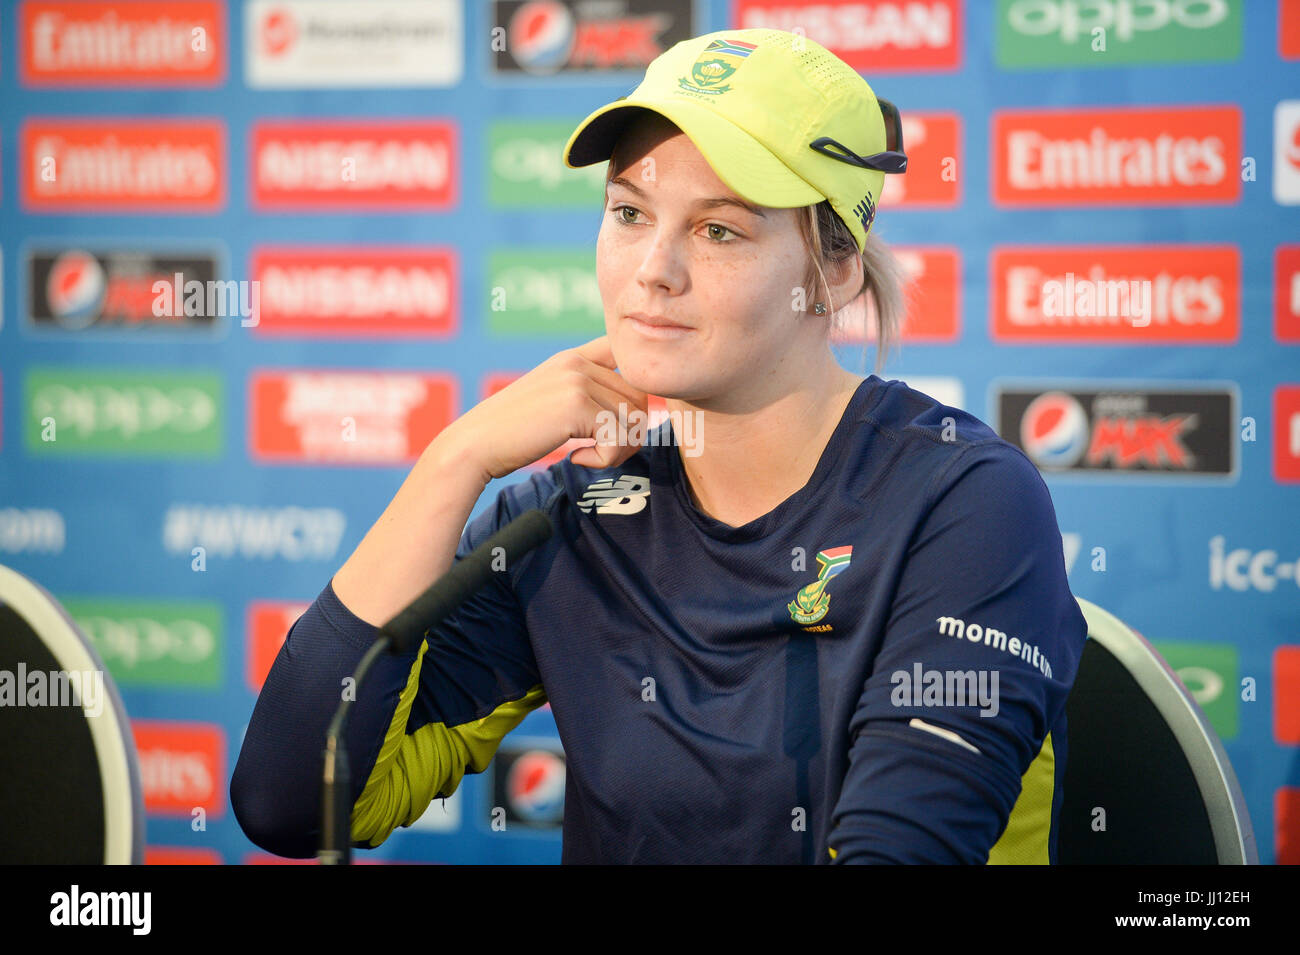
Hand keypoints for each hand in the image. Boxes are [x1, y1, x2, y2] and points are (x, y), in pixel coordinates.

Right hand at [441, 335, 649, 482]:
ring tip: (590, 457)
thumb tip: (637, 409)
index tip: (616, 418)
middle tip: (603, 453)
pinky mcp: (577, 407)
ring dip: (618, 450)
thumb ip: (584, 392)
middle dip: (630, 433)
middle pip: (639, 398)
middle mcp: (578, 363)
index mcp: (573, 357)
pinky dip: (605, 459)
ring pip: (634, 420)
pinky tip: (577, 459)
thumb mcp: (550, 399)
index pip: (625, 355)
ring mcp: (578, 382)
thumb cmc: (512, 433)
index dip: (635, 387)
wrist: (475, 445)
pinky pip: (618, 438)